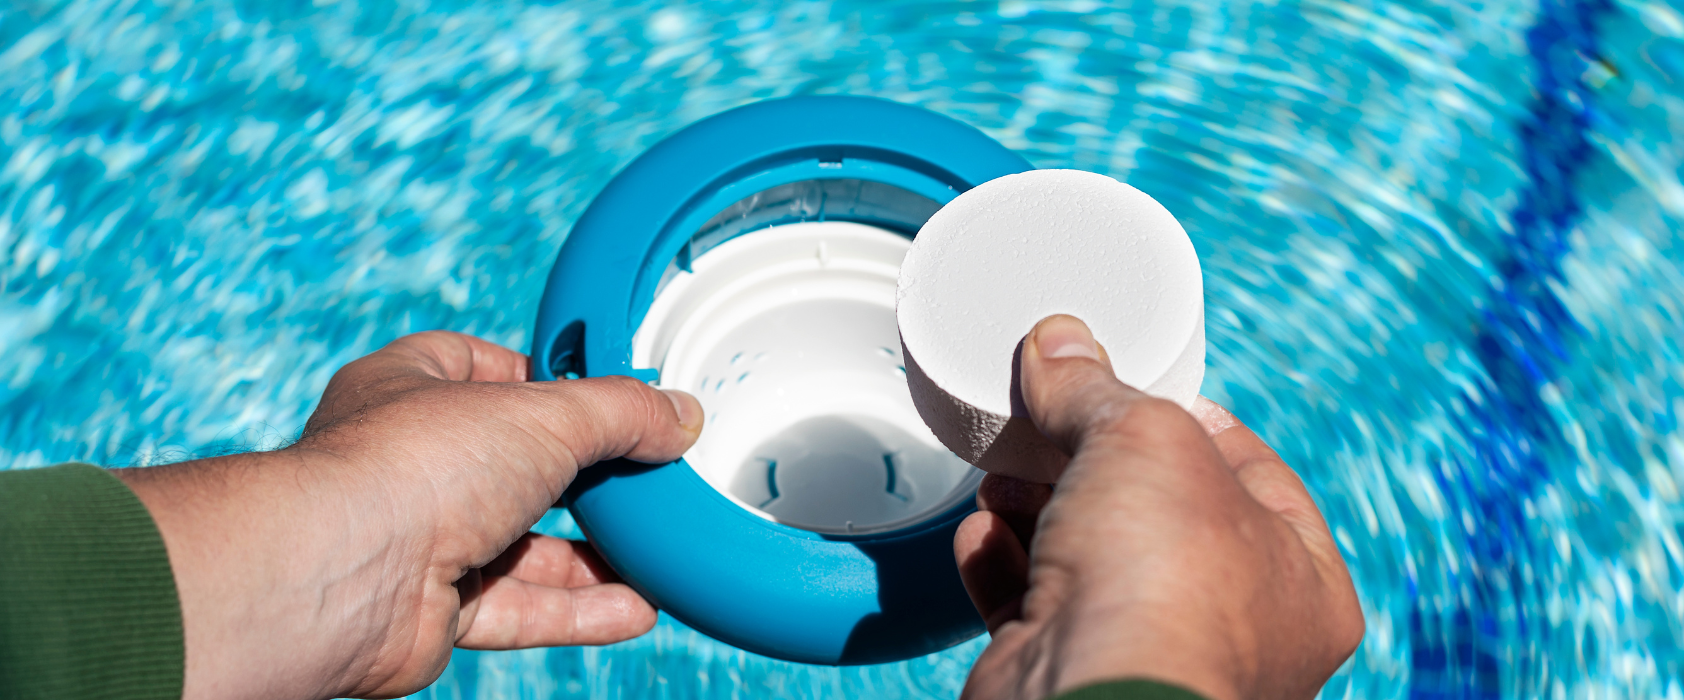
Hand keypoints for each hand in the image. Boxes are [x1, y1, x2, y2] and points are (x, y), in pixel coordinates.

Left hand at [116, 331, 702, 699]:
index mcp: (414, 387)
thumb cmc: (414, 466)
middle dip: (587, 479)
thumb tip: (680, 416)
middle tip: (651, 479)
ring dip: (594, 555)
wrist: (340, 579)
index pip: (490, 369)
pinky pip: (519, 608)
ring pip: (523, 547)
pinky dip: (579, 610)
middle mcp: (413, 462)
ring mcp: (422, 538)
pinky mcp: (434, 608)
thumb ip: (621, 412)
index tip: (616, 397)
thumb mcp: (545, 414)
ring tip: (660, 551)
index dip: (553, 381)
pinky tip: (638, 607)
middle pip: (518, 466)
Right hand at [953, 315, 1362, 699]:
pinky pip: (1035, 607)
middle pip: (1158, 513)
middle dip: (1093, 462)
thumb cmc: (1164, 587)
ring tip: (1006, 469)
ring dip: (1040, 507)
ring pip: (1091, 560)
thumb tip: (1059, 345)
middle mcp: (1236, 631)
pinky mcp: (1071, 677)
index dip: (1192, 417)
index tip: (1136, 386)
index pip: (1254, 471)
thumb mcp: (1142, 438)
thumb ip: (1097, 389)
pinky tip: (984, 531)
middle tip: (1051, 419)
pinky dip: (1005, 565)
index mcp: (1301, 580)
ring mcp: (1150, 658)